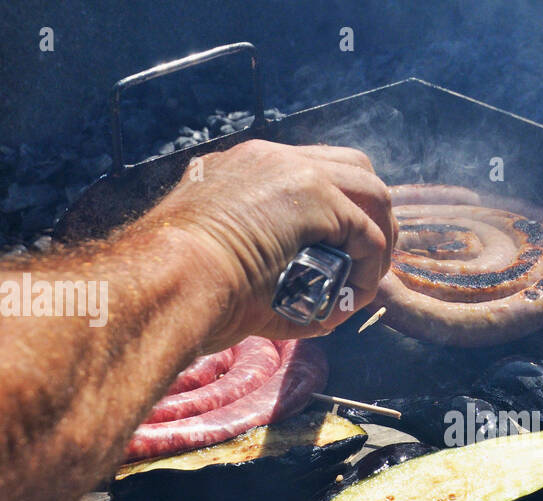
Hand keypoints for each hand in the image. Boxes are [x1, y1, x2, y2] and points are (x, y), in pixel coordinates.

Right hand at [146, 140, 395, 348]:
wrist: (165, 282)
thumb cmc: (178, 290)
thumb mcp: (218, 264)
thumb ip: (259, 265)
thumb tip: (303, 300)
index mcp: (240, 169)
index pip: (308, 174)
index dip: (337, 214)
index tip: (341, 253)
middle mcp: (268, 158)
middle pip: (350, 169)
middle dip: (370, 215)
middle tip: (368, 261)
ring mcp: (292, 170)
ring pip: (369, 193)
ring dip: (377, 239)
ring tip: (367, 280)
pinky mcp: (315, 197)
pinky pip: (367, 234)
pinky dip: (369, 268)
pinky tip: (353, 297)